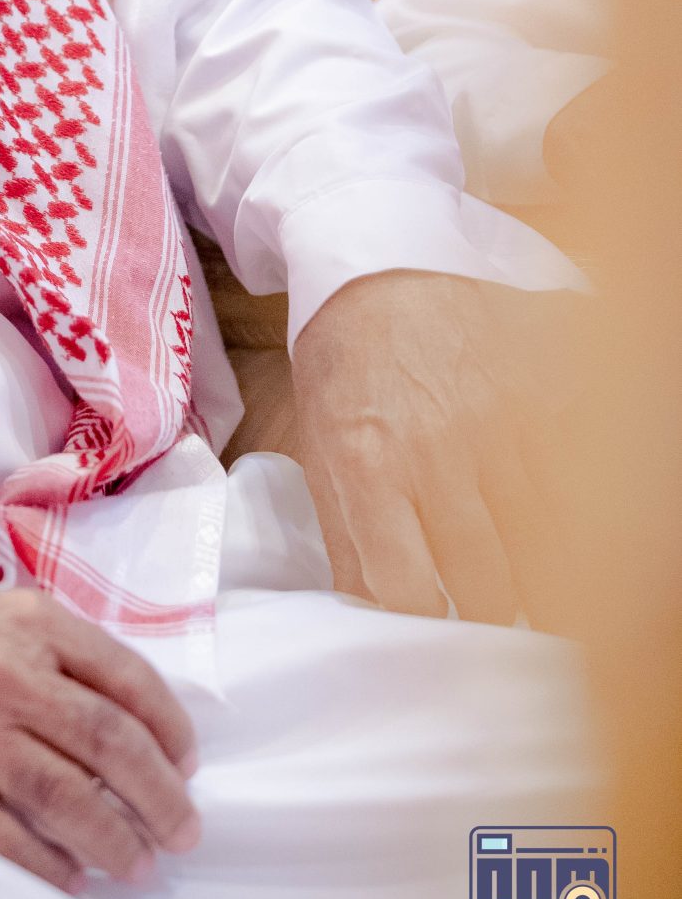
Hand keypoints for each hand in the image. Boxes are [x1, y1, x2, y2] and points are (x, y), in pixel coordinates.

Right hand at [0, 586, 199, 892]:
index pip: (125, 677)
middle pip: (108, 743)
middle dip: (160, 796)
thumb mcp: (9, 616)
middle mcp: (2, 675)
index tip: (188, 763)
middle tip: (184, 831)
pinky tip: (74, 877)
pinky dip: (50, 866)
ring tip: (139, 864)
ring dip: (116, 840)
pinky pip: (6, 841)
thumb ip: (74, 654)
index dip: (170, 726)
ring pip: (66, 799)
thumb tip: (151, 726)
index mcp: (30, 624)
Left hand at [291, 270, 572, 625]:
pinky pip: (578, 483)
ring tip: (535, 587)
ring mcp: (502, 422)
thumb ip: (347, 540)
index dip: (427, 629)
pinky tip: (564, 525)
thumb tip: (369, 621)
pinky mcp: (547, 393)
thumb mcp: (320, 446)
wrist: (382, 262)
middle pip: (487, 583)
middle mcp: (438, 450)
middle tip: (494, 622)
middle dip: (492, 616)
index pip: (409, 592)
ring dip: (541, 577)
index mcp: (370, 466)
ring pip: (543, 544)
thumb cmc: (345, 361)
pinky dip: (575, 513)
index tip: (438, 636)